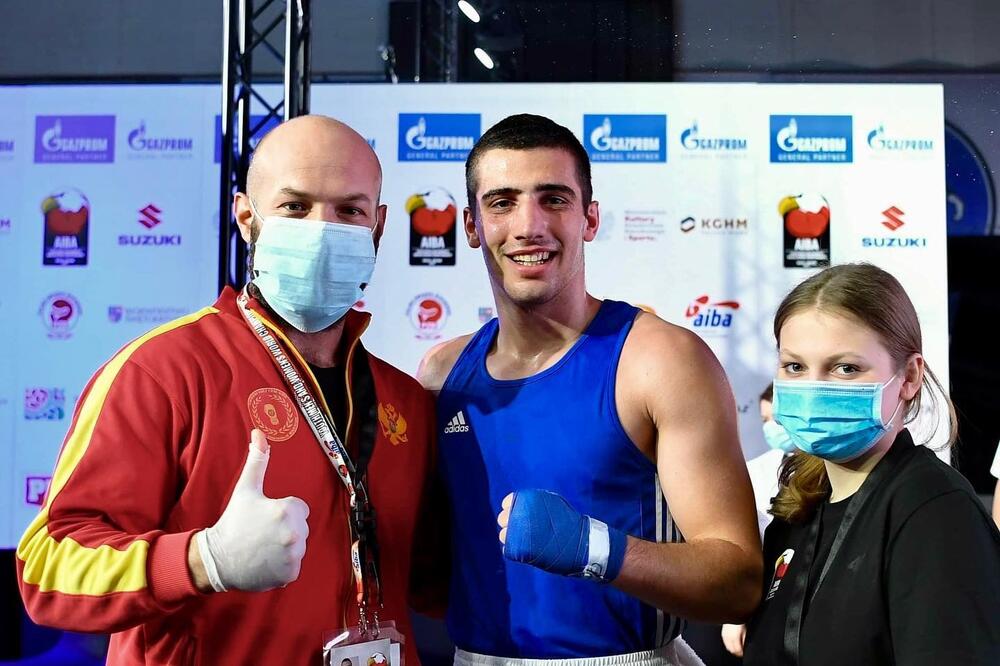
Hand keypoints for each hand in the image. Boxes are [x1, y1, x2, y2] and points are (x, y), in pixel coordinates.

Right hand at [195, 429, 309, 591]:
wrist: (217, 559)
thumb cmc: (233, 521)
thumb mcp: (246, 489)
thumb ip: (258, 460)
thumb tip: (260, 432)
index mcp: (287, 510)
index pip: (300, 509)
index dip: (282, 511)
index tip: (264, 517)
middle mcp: (294, 533)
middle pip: (301, 528)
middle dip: (285, 529)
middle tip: (261, 533)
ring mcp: (293, 555)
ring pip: (298, 546)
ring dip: (284, 547)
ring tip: (262, 547)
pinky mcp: (290, 573)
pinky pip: (294, 565)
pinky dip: (282, 565)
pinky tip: (265, 561)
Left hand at [498, 489, 625, 581]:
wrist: (581, 542)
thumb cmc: (568, 521)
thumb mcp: (553, 503)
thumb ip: (536, 503)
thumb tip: (520, 505)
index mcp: (529, 500)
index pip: (508, 502)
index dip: (512, 510)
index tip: (518, 515)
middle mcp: (521, 514)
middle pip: (503, 519)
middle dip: (509, 524)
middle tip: (520, 530)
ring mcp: (521, 532)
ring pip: (504, 535)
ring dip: (510, 537)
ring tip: (523, 541)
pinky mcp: (523, 550)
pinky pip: (509, 549)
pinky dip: (514, 549)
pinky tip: (524, 549)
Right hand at [721, 623, 746, 656]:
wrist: (732, 616)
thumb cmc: (739, 622)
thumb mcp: (745, 632)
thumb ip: (744, 640)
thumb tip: (744, 647)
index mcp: (735, 638)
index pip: (737, 650)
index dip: (741, 653)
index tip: (743, 653)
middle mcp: (728, 638)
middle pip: (732, 650)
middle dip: (736, 652)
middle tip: (740, 652)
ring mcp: (725, 636)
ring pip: (728, 647)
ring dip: (732, 649)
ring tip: (737, 648)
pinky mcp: (723, 634)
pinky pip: (725, 643)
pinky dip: (729, 645)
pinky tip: (732, 643)